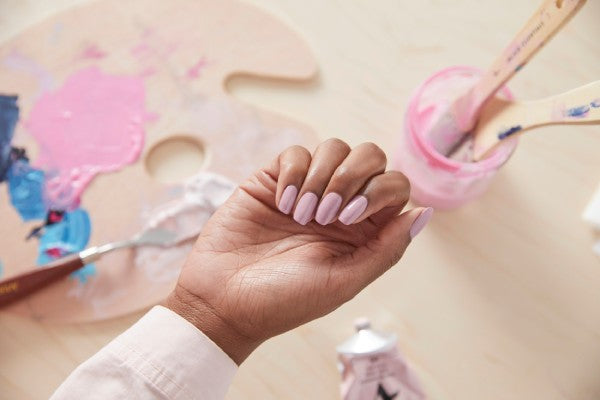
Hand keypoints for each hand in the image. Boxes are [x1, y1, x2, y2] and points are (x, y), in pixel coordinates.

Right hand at [165, 139, 431, 363]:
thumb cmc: (285, 300)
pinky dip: (294, 173)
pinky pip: (295, 153)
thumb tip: (424, 212)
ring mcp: (308, 190)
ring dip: (320, 177)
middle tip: (325, 214)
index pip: (394, 186)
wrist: (223, 301)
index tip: (347, 220)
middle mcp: (340, 205)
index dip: (378, 191)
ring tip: (300, 214)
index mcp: (364, 231)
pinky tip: (282, 205)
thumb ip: (388, 248)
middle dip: (351, 176)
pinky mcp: (275, 180)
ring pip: (334, 148)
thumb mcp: (345, 281)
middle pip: (370, 156)